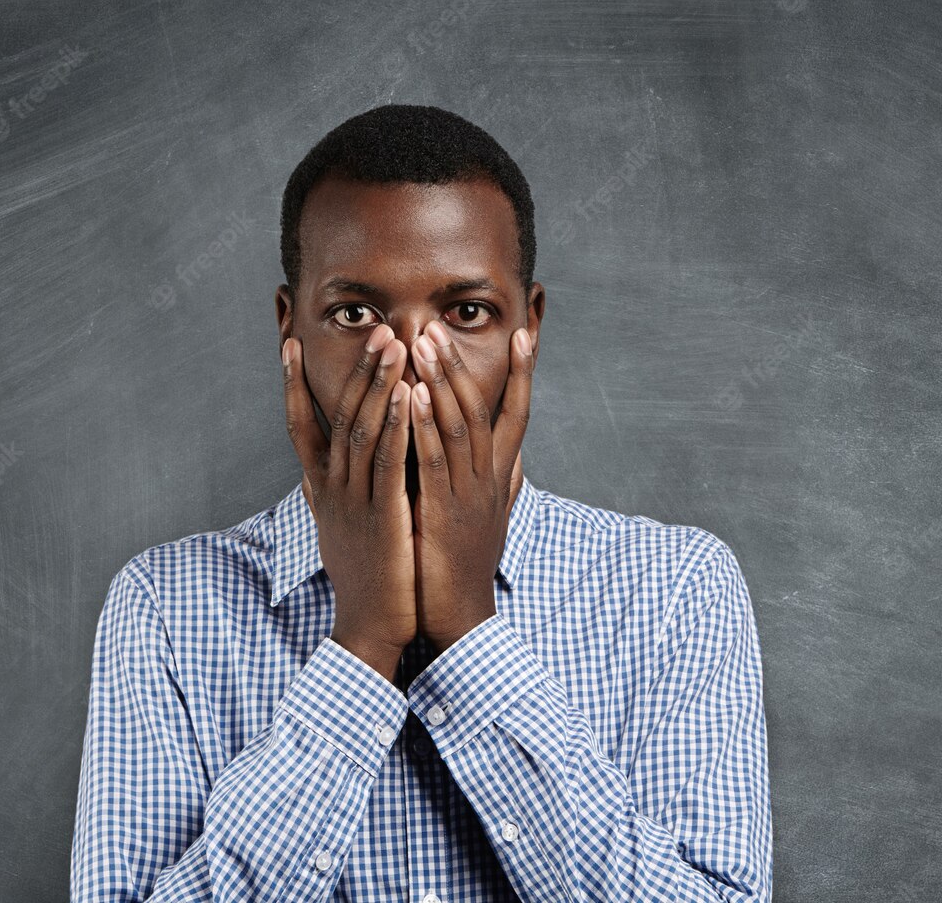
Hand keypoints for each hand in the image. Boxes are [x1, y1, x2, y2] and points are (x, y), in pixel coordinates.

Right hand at [283, 324, 416, 679]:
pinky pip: (388, 464)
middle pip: (339, 417)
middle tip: (375, 328)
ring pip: (363, 431)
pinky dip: (396, 426)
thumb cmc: (364, 578)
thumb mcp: (339, 530)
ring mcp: (355, 503)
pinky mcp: (383, 518)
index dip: (292, 384)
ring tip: (393, 345)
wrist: (371, 627)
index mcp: (324, 490)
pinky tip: (408, 396)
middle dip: (358, 370)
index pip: (301, 426)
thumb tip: (313, 475)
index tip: (287, 343)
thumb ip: (328, 497)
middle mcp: (333, 489)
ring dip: (378, 385)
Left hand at [408, 320, 534, 654]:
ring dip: (442, 382)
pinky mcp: (443, 512)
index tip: (526, 334)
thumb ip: (502, 486)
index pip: (517, 415)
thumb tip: (516, 461)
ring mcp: (469, 495)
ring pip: (460, 426)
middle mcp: (489, 480)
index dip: (524, 375)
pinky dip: (426, 425)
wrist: (458, 616)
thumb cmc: (465, 565)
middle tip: (441, 324)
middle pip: (483, 410)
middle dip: (462, 365)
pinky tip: (414, 395)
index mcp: (498, 479)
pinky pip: (435, 461)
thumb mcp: (489, 519)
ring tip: (425, 343)